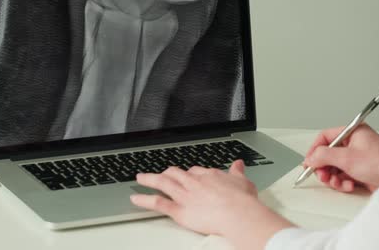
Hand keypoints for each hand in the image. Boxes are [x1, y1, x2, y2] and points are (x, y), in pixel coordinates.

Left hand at [130, 161, 292, 249]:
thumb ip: (237, 172)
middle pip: (176, 173)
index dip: (189, 174)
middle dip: (167, 173)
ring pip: (162, 183)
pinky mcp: (179, 210)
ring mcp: (184, 195)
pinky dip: (145, 200)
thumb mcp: (243, 181)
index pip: (195, 171)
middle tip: (162, 174)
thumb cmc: (242, 201)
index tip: (187, 175)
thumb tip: (238, 164)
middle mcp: (193, 182)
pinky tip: (136, 199)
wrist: (238, 213)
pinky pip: (158, 203)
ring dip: (149, 179)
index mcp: (209, 175)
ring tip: (140, 178)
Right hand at [304, 124, 378, 191]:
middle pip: (328, 154)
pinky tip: (349, 185)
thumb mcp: (347, 158)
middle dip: (324, 167)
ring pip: (335, 167)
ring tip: (336, 182)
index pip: (326, 136)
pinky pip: (343, 175)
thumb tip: (310, 158)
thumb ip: (324, 156)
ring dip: (333, 177)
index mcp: (353, 132)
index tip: (309, 161)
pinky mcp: (361, 170)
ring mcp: (358, 157)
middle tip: (322, 175)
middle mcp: (355, 143)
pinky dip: (343, 182)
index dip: (315, 149)